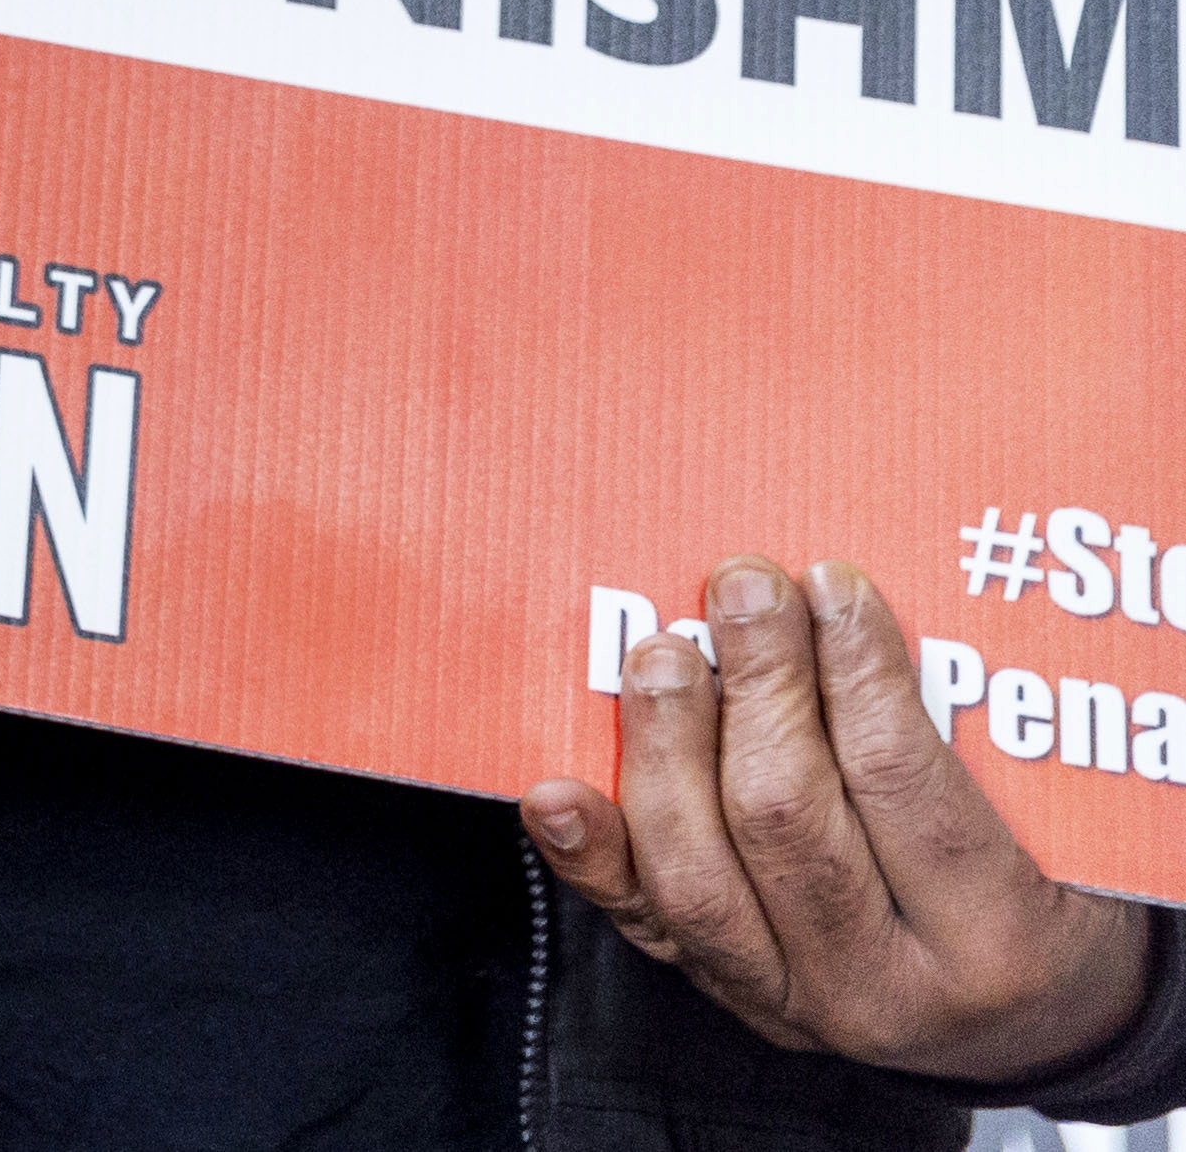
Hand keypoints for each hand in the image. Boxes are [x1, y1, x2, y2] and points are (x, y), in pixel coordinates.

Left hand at [524, 559, 1144, 1082]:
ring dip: (668, 743)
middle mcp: (882, 991)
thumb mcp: (1051, 827)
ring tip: (664, 651)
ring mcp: (790, 1003)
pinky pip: (639, 922)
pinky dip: (590, 850)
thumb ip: (966, 736)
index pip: (903, 787)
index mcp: (992, 942)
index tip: (832, 584)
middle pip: (783, 822)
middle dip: (757, 687)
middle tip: (742, 589)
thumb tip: (847, 600)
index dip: (858, 674)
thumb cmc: (1050, 895)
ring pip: (695, 873)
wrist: (1034, 1022)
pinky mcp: (723, 993)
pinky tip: (555, 786)